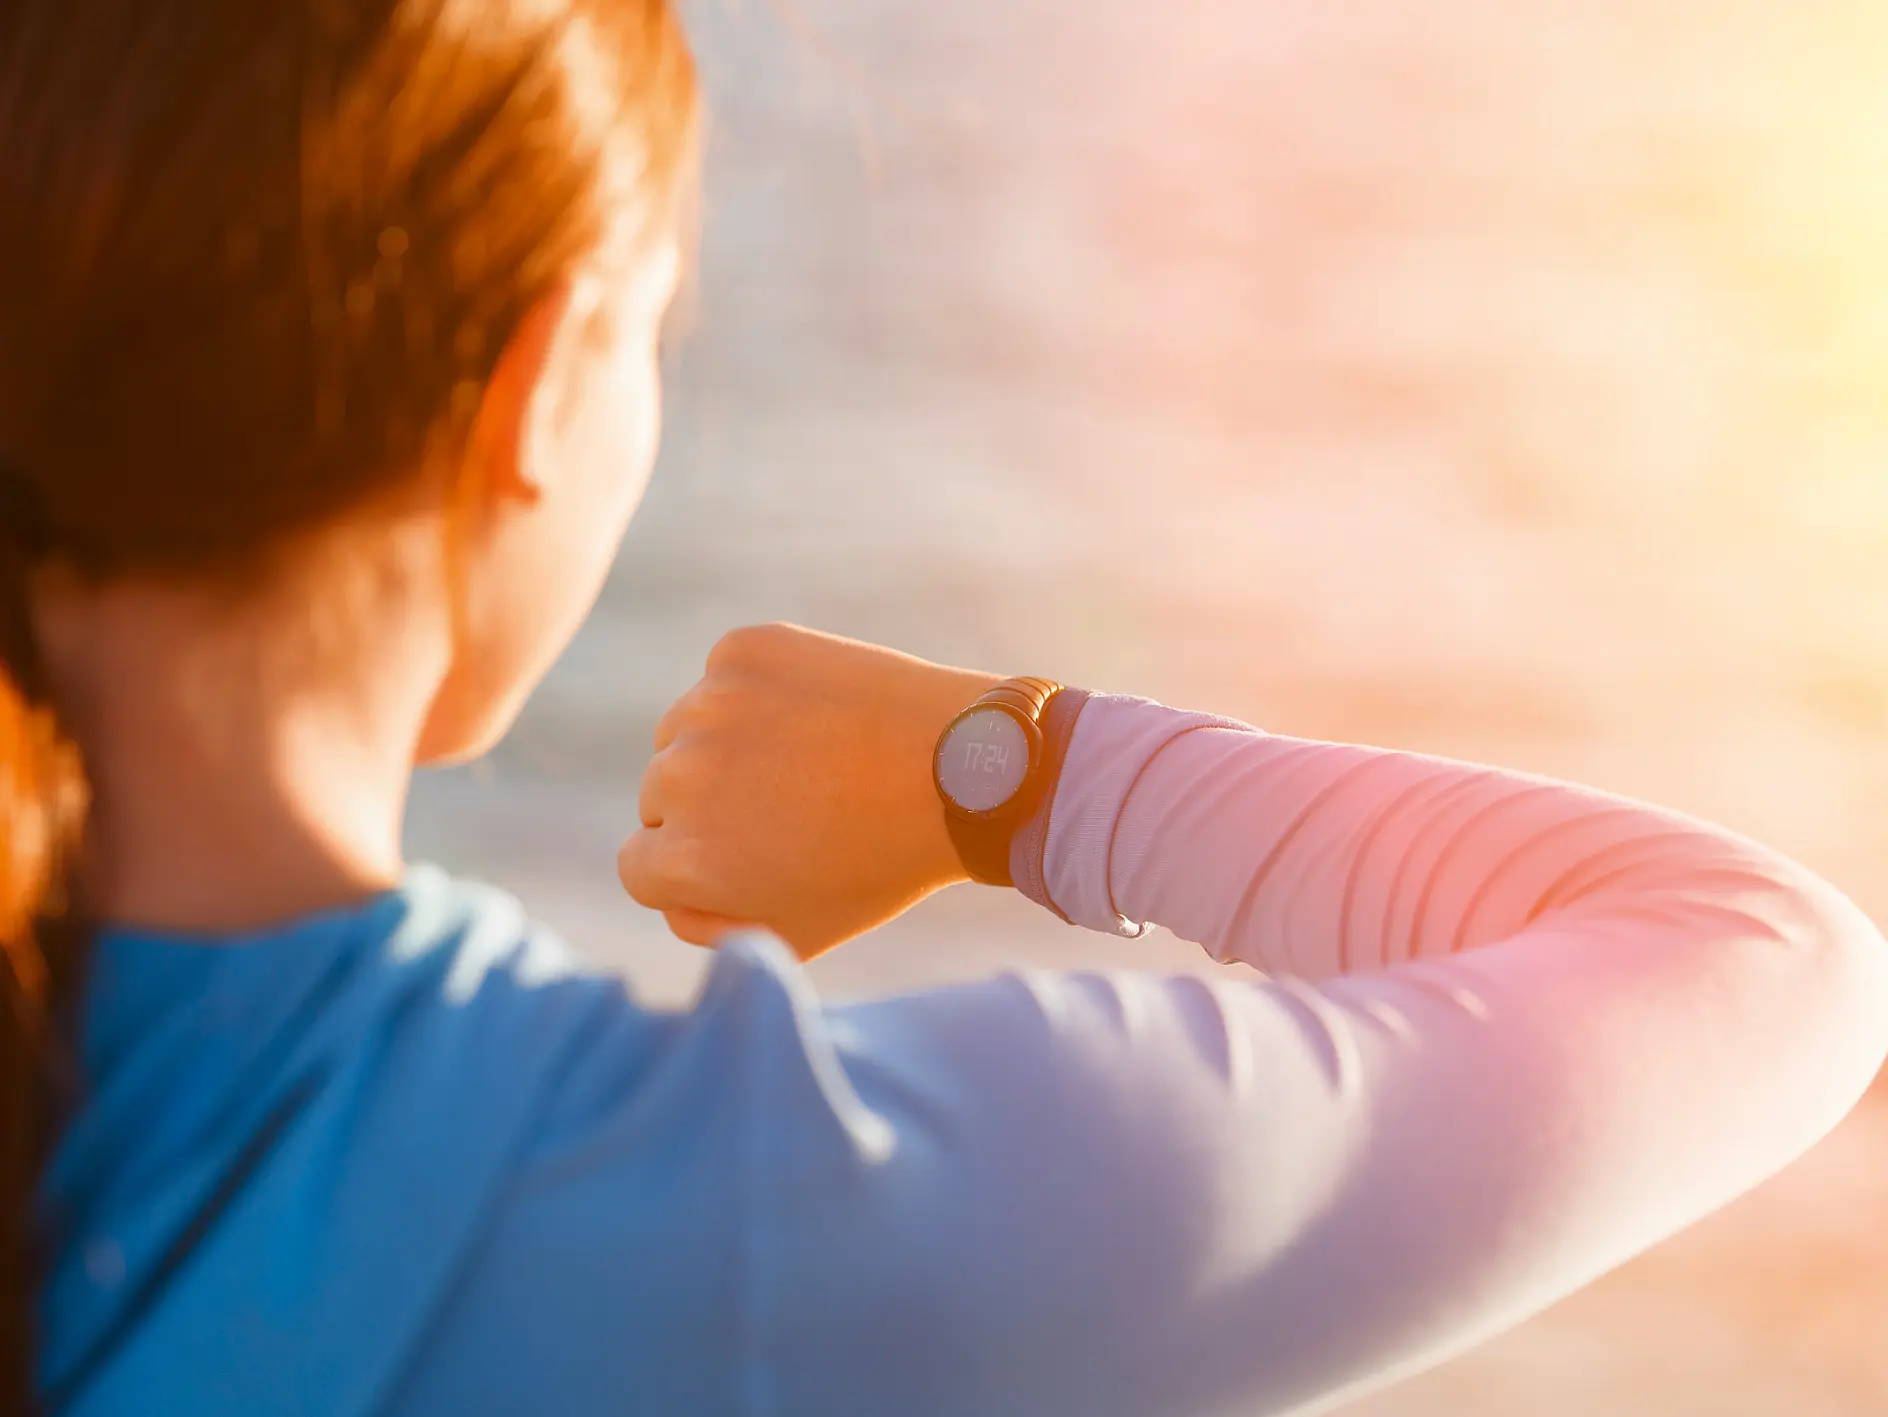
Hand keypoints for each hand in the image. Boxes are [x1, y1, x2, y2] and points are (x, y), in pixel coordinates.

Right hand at [618, 623, 1005, 957]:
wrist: (962, 769)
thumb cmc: (881, 861)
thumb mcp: (794, 930)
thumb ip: (706, 923)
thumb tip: (663, 886)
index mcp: (685, 859)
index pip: (637, 865)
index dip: (696, 866)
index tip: (750, 855)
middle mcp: (679, 778)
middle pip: (658, 797)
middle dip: (709, 807)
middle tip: (792, 809)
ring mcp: (708, 705)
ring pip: (683, 733)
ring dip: (724, 747)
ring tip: (808, 762)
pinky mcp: (741, 650)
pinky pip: (722, 678)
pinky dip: (757, 694)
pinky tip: (817, 716)